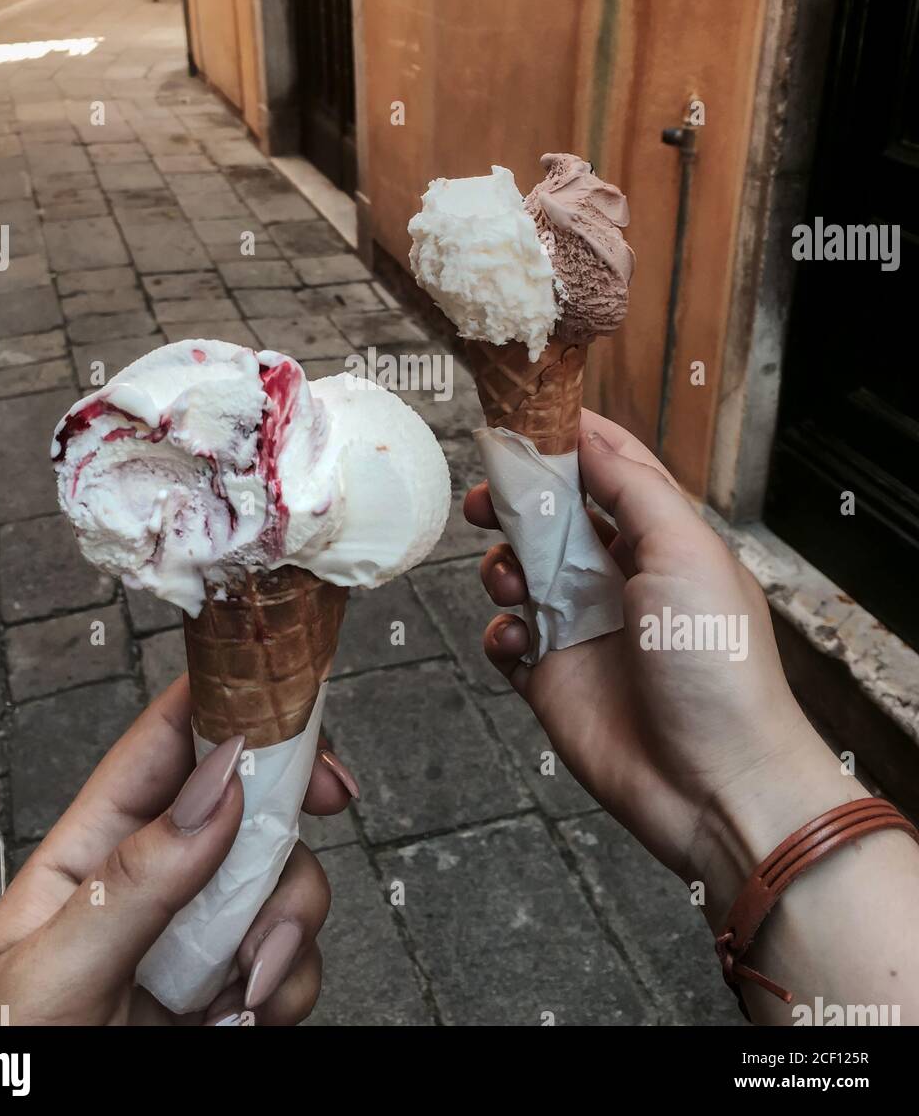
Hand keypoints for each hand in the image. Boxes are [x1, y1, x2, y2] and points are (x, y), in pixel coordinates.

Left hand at [0, 676, 356, 1025]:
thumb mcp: (50, 973)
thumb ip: (135, 880)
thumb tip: (216, 787)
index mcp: (87, 851)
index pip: (163, 744)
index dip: (231, 705)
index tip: (293, 708)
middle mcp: (150, 887)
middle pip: (245, 807)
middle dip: (288, 815)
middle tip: (329, 805)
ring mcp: (191, 944)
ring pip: (280, 884)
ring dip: (289, 922)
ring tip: (247, 984)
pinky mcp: (223, 999)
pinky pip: (288, 963)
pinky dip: (289, 985)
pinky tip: (245, 1018)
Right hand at [466, 408, 859, 926]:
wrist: (712, 781)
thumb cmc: (716, 663)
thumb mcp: (685, 551)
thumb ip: (633, 487)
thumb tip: (588, 433)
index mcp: (660, 541)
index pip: (609, 471)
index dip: (566, 442)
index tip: (521, 419)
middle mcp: (619, 579)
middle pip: (551, 519)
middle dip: (513, 502)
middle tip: (485, 498)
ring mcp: (585, 629)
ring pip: (520, 573)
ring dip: (502, 566)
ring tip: (510, 580)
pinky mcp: (554, 679)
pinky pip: (507, 639)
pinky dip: (499, 630)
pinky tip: (516, 637)